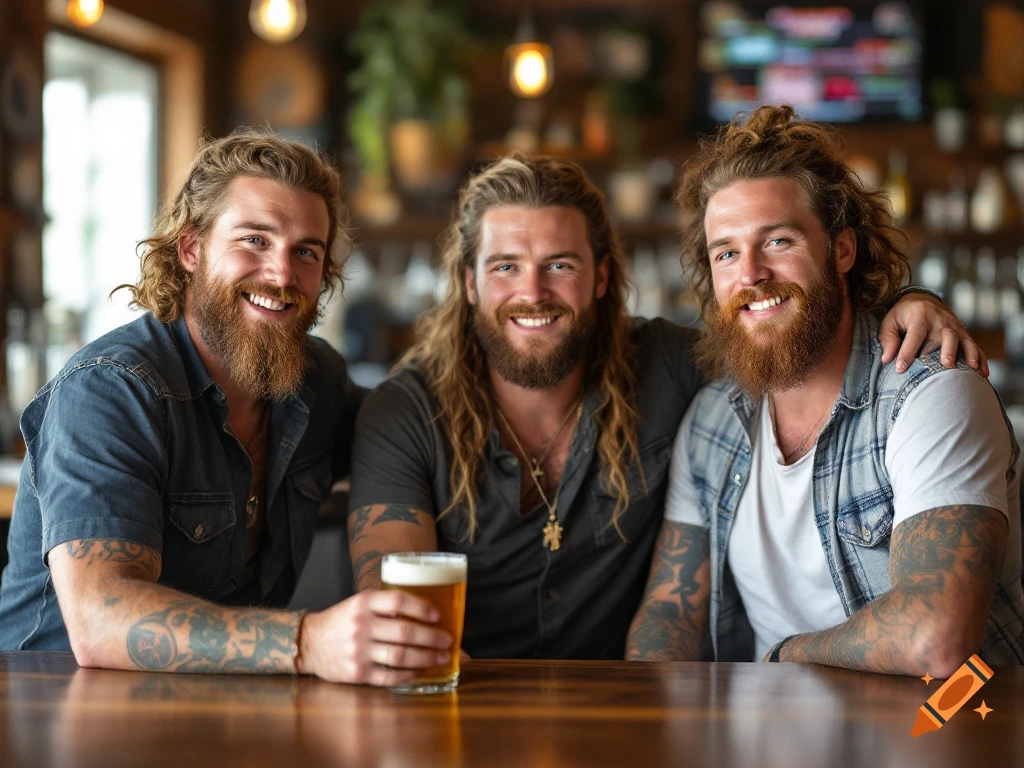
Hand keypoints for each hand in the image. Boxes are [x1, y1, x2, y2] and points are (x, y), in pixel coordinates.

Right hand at [296, 591, 452, 685]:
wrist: (310, 642)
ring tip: (441, 658)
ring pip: (400, 655)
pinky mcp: (357, 672)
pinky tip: (419, 672)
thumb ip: (385, 606)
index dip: (421, 607)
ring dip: (426, 658)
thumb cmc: (342, 621)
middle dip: (432, 638)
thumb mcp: (359, 603)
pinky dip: (407, 675)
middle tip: (448, 641)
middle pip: (404, 631)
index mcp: (363, 603)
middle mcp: (361, 625)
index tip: (438, 615)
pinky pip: (388, 676)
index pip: (398, 601)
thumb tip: (426, 614)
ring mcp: (358, 650)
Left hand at [878, 291, 987, 376]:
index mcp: (920, 315)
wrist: (923, 300)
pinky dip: (980, 359)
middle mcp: (940, 320)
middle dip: (947, 350)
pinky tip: (983, 373)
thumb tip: (887, 359)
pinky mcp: (963, 333)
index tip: (900, 368)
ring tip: (971, 368)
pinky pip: (974, 346)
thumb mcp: (889, 322)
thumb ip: (887, 339)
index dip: (907, 352)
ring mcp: (955, 326)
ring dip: (968, 354)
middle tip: (946, 365)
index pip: (914, 335)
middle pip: (945, 336)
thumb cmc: (902, 315)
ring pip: (964, 340)